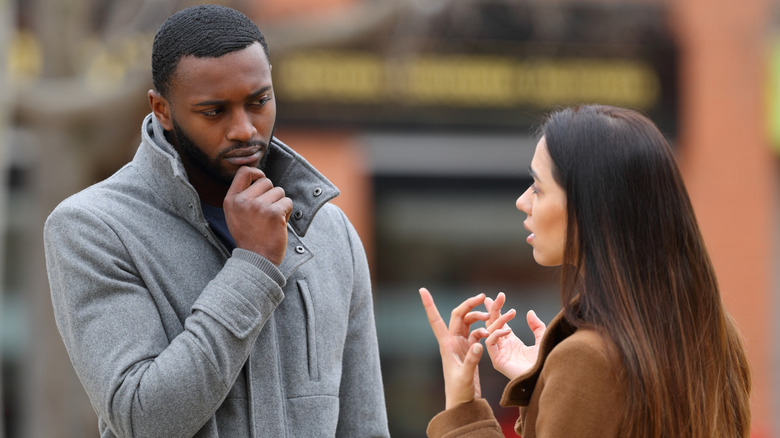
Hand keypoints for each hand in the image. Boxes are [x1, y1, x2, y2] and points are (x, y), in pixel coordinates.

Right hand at [224, 167, 292, 264]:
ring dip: (280, 204)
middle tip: (267, 213)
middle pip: (266, 182)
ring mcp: (258, 206)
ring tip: (272, 220)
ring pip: (279, 192)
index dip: (257, 172)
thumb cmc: (249, 238)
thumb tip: (259, 178)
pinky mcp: (274, 213)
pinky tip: (278, 224)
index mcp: (231, 200)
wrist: (256, 260)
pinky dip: (287, 212)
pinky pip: (288, 202)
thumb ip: (243, 197)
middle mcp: (243, 201)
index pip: (244, 172)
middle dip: (271, 195)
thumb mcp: (235, 215)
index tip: (262, 179)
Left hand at [419, 287, 489, 409]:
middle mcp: (452, 341)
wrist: (463, 404)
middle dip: (469, 304)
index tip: (422, 290)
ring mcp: (461, 345)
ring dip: (479, 317)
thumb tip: (479, 342)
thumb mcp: (465, 376)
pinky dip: (485, 330)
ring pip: (469, 322)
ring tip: (492, 319)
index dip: (429, 304)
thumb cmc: (459, 392)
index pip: (436, 320)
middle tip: (483, 296)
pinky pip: (477, 333)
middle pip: (458, 315)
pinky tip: (495, 332)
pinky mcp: (470, 350)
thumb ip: (472, 360)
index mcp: (446, 344)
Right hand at [477, 292, 545, 379]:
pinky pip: (490, 344)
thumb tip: (530, 312)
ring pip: (490, 332)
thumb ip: (537, 327)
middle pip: (492, 324)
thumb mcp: (542, 340)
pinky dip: (496, 334)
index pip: (499, 322)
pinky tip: (507, 330)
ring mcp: (499, 353)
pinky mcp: (497, 361)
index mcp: (511, 342)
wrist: (545, 377)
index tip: (498, 296)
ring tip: (511, 314)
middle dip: (493, 309)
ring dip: (498, 320)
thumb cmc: (544, 363)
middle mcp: (503, 346)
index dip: (497, 309)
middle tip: (498, 296)